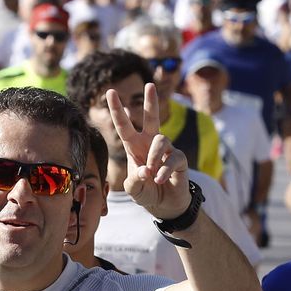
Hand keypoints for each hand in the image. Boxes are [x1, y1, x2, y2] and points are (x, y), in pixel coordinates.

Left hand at [105, 84, 191, 219]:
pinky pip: (172, 158)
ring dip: (153, 157)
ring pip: (160, 140)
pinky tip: (159, 179)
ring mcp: (166, 150)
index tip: (110, 92)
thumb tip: (144, 170)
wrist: (165, 206)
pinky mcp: (179, 159)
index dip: (117, 110)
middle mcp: (151, 143)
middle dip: (150, 101)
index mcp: (134, 146)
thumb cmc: (146, 192)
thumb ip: (133, 181)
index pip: (124, 126)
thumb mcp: (133, 190)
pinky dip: (164, 170)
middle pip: (152, 117)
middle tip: (149, 84)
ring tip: (150, 174)